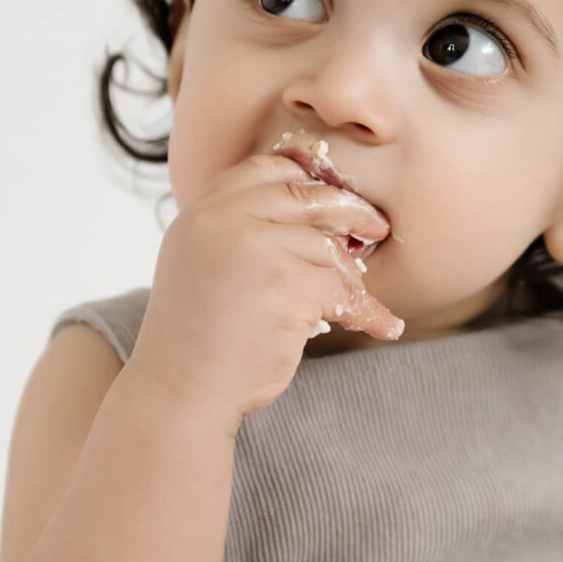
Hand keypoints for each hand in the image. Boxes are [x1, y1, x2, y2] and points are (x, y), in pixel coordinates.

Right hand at [130, 152, 399, 429]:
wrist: (179, 391)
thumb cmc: (194, 338)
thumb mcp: (200, 263)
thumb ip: (237, 231)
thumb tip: (309, 217)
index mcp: (202, 212)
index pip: (265, 170)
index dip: (305, 177)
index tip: (333, 191)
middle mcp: (226, 221)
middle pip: (306, 197)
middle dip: (350, 210)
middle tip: (376, 227)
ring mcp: (257, 250)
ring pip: (329, 248)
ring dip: (351, 277)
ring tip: (357, 301)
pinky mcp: (287, 286)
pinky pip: (345, 290)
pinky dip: (367, 312)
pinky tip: (383, 326)